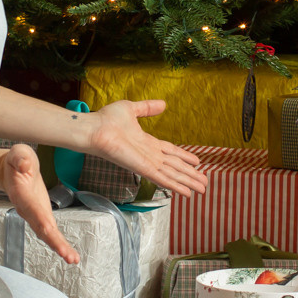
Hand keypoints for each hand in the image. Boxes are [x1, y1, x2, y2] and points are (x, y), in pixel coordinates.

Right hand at [0, 144, 79, 263]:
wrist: (10, 172)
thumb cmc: (15, 162)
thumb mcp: (17, 154)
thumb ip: (20, 159)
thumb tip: (24, 165)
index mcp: (22, 195)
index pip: (33, 210)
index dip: (43, 222)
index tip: (51, 232)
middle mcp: (28, 210)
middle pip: (42, 229)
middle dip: (55, 243)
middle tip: (69, 256)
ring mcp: (35, 215)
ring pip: (47, 235)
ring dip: (60, 248)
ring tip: (73, 259)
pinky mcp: (43, 216)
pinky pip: (51, 233)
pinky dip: (60, 244)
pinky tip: (71, 255)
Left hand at [85, 99, 207, 196]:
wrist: (93, 129)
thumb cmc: (106, 119)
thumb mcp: (131, 109)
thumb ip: (147, 107)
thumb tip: (163, 104)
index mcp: (147, 142)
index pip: (170, 152)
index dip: (184, 157)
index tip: (197, 162)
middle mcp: (149, 155)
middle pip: (175, 167)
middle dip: (190, 174)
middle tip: (204, 182)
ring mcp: (146, 163)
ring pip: (173, 174)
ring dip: (188, 182)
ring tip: (202, 190)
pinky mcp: (142, 169)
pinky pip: (162, 179)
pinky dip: (175, 186)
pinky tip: (186, 193)